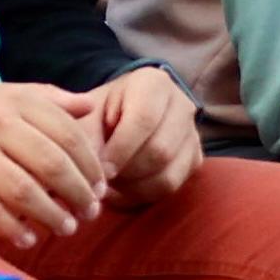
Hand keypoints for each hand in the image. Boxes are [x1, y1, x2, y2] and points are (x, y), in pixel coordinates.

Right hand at [0, 80, 107, 248]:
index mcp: (16, 102)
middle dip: (78, 193)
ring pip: (24, 191)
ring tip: (66, 229)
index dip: (90, 165)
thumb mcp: (6, 94)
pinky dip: (12, 228)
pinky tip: (28, 239)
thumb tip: (90, 106)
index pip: (68, 135)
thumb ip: (49, 99)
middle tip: (90, 213)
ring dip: (51, 215)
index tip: (101, 187)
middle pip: (52, 164)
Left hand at [91, 64, 199, 205]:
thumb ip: (86, 135)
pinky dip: (142, 195)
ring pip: (168, 175)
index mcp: (155, 84)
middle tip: (101, 180)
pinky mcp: (193, 159)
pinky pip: (170, 188)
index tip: (99, 169)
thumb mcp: (88, 113)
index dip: (120, 149)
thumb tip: (89, 169)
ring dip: (133, 187)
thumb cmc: (102, 110)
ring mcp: (192, 134)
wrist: (123, 112)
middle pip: (160, 151)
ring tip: (109, 185)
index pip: (144, 120)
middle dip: (126, 171)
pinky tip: (121, 190)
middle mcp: (182, 106)